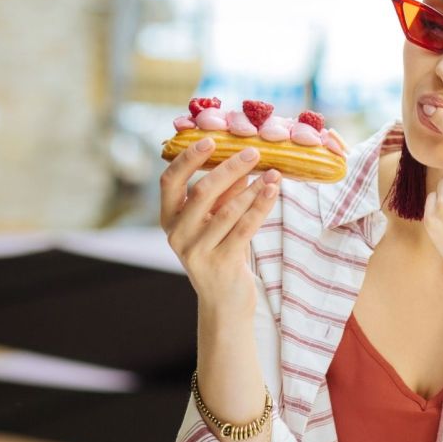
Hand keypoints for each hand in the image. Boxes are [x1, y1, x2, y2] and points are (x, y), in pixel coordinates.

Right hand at [159, 141, 278, 313]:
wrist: (224, 302)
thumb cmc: (221, 252)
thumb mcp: (217, 220)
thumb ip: (224, 194)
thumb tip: (242, 159)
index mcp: (169, 219)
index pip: (170, 181)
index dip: (188, 159)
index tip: (210, 140)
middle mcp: (177, 235)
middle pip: (202, 192)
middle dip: (230, 168)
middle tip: (254, 152)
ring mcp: (196, 251)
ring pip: (227, 210)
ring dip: (253, 188)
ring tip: (273, 173)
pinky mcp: (220, 263)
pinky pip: (243, 229)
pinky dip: (260, 207)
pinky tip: (272, 192)